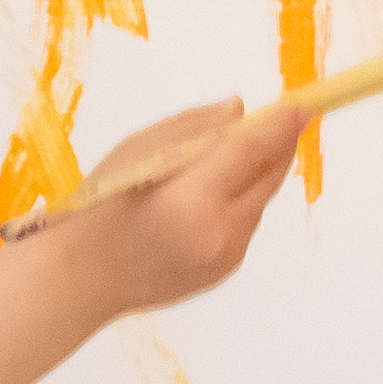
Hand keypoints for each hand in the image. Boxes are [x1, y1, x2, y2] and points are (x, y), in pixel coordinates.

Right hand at [13, 95, 300, 323]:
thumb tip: (239, 111)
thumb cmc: (99, 206)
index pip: (251, 152)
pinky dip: (238, 202)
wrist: (81, 278)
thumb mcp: (135, 152)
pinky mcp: (226, 270)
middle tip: (284, 118)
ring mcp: (226, 257)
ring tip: (230, 155)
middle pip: (268, 178)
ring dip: (256, 174)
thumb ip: (192, 129)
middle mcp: (219, 233)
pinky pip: (245, 224)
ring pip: (259, 201)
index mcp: (192, 200)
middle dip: (279, 145)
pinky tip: (210, 194)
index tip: (301, 105)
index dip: (280, 125)